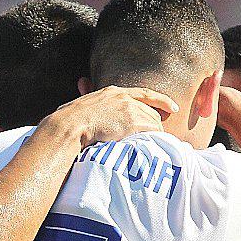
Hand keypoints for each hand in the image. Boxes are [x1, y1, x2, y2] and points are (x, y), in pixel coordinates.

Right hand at [42, 86, 177, 148]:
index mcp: (112, 92)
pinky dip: (154, 139)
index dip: (161, 100)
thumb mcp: (82, 109)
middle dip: (156, 124)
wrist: (69, 126)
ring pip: (153, 122)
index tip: (172, 107)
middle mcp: (123, 97)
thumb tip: (88, 121)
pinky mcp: (132, 121)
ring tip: (151, 148)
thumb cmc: (68, 123)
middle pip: (151, 111)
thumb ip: (93, 112)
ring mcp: (129, 108)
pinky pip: (152, 130)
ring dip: (153, 135)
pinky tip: (152, 148)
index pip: (143, 94)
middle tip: (157, 139)